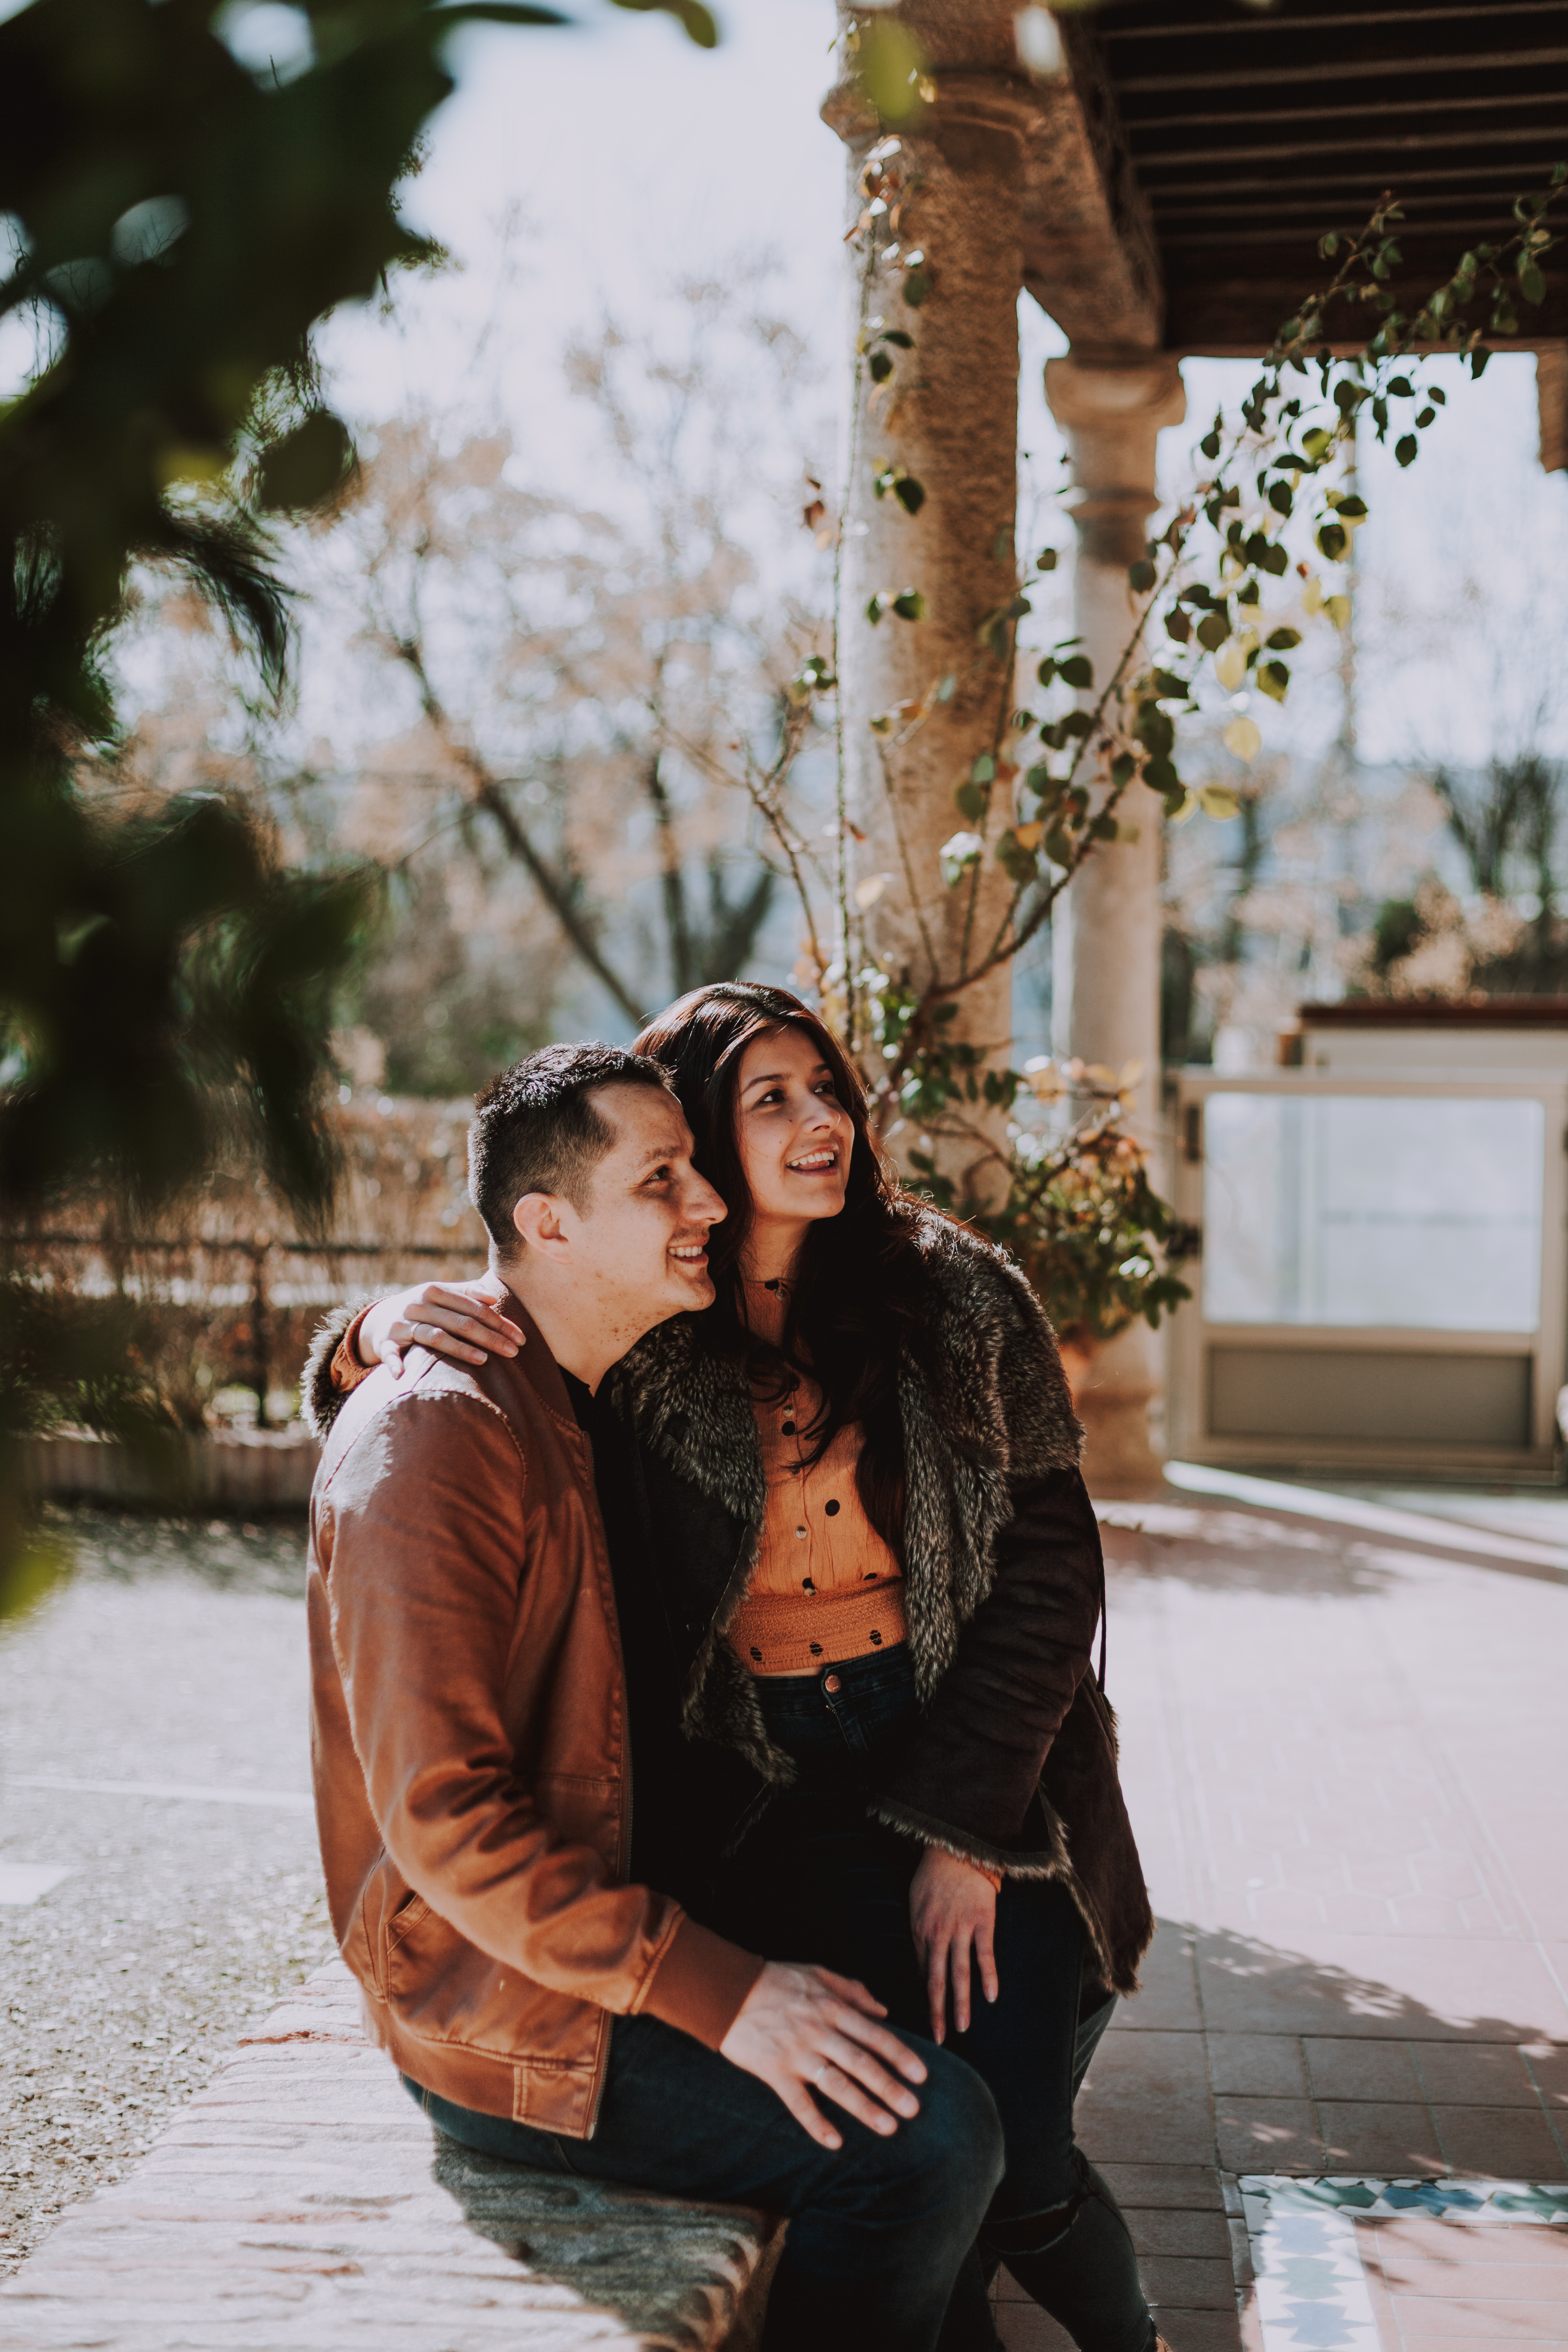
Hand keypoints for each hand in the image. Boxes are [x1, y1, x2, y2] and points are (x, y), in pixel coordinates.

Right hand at [357, 1281, 523, 1377]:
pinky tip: (403, 1375)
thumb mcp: (442, 1296)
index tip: (520, 1338)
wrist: (379, 1319)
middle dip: (490, 1337)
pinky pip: (390, 1354)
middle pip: (461, 1323)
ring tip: (484, 1361)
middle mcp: (419, 1305)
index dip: (499, 1322)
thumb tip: (493, 1298)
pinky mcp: (386, 1342)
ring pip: (435, 1336)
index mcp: (436, 1291)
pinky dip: (395, 1363)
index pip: (475, 1308)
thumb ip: (467, 1293)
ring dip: (459, 1349)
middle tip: (513, 1352)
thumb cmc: (423, 1308)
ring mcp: (402, 1324)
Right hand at [718, 1960, 926, 2150]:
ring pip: (837, 2085)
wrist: (727, 1989)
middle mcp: (819, 2032)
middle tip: (914, 2109)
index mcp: (832, 2007)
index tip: (921, 2075)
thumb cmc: (776, 1980)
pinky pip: (798, 2102)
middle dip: (889, 2087)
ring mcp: (797, 2053)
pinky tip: (834, 2142)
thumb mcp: (817, 1973)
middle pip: (861, 2063)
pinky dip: (816, 2123)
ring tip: (888, 2127)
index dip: (899, 2055)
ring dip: (864, 2107)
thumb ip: (853, 1990)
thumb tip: (884, 2010)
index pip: (874, 2035)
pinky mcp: (774, 2071)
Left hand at [909, 1846, 998, 2044]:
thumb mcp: (915, 1905)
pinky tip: (991, 1996)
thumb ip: (920, 1936)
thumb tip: (921, 1966)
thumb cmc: (933, 1877)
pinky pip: (985, 1953)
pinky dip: (988, 1975)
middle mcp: (937, 1934)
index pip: (920, 1974)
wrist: (955, 1849)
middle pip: (935, 1980)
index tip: (925, 2024)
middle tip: (939, 2040)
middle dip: (936, 2012)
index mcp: (919, 1932)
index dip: (923, 2000)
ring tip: (961, 2027)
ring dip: (961, 2002)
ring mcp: (961, 1928)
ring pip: (959, 1972)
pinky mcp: (982, 1921)